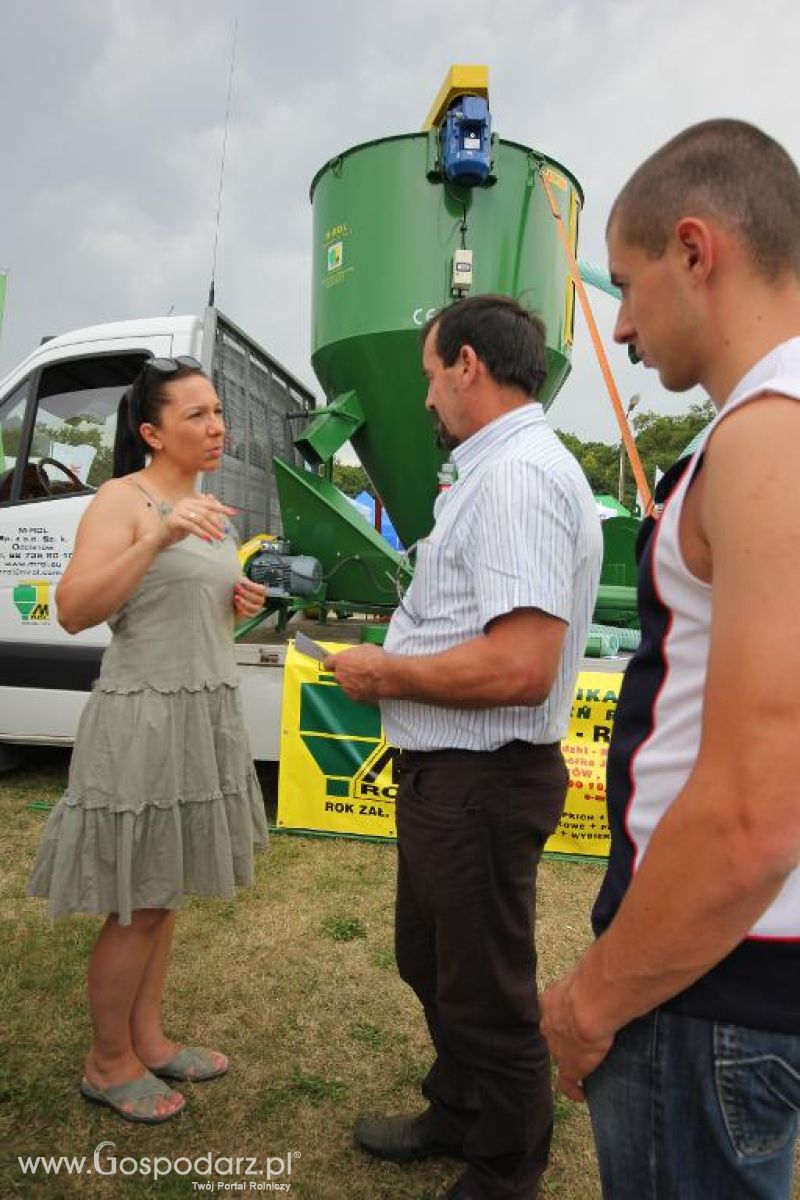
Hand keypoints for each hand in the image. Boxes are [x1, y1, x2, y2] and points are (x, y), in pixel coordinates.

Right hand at [157, 494, 236, 547]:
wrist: (161, 538)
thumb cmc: (179, 529)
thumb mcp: (193, 520)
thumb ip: (203, 511)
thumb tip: (214, 499)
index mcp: (189, 501)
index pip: (209, 504)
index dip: (222, 508)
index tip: (234, 512)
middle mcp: (183, 503)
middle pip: (205, 512)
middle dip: (217, 522)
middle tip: (224, 531)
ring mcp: (178, 511)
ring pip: (200, 519)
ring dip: (211, 529)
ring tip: (219, 537)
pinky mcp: (174, 520)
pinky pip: (191, 526)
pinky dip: (201, 533)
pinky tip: (207, 539)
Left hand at [234, 576, 267, 618]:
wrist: (233, 598)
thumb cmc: (239, 589)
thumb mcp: (241, 582)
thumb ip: (243, 580)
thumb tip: (241, 580)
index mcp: (261, 591)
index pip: (262, 590)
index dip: (252, 587)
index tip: (243, 583)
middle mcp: (261, 600)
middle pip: (257, 599)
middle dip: (246, 594)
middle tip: (237, 589)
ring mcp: (257, 608)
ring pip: (254, 608)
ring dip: (244, 602)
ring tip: (236, 597)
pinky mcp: (251, 615)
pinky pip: (249, 615)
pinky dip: (242, 609)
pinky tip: (236, 604)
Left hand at [323, 644, 390, 703]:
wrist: (388, 676)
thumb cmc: (378, 659)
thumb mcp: (364, 648)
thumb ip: (354, 654)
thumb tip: (354, 657)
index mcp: (340, 661)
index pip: (328, 663)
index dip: (333, 663)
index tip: (339, 663)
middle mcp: (340, 676)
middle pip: (338, 675)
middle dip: (345, 674)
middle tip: (358, 671)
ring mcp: (347, 689)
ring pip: (346, 686)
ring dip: (353, 683)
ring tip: (368, 680)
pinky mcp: (355, 699)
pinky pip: (355, 694)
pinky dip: (361, 692)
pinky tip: (371, 688)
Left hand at [540, 973, 614, 1101]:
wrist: (591, 1002)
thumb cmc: (593, 980)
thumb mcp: (587, 973)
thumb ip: (592, 973)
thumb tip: (608, 964)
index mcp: (550, 1001)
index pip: (551, 1012)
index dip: (559, 1018)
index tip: (567, 1021)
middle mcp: (549, 1025)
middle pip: (552, 1035)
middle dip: (562, 1039)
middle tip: (577, 1044)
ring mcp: (557, 1047)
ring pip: (559, 1055)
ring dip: (568, 1060)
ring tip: (581, 1067)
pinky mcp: (569, 1066)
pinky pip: (566, 1082)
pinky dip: (573, 1090)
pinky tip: (581, 1095)